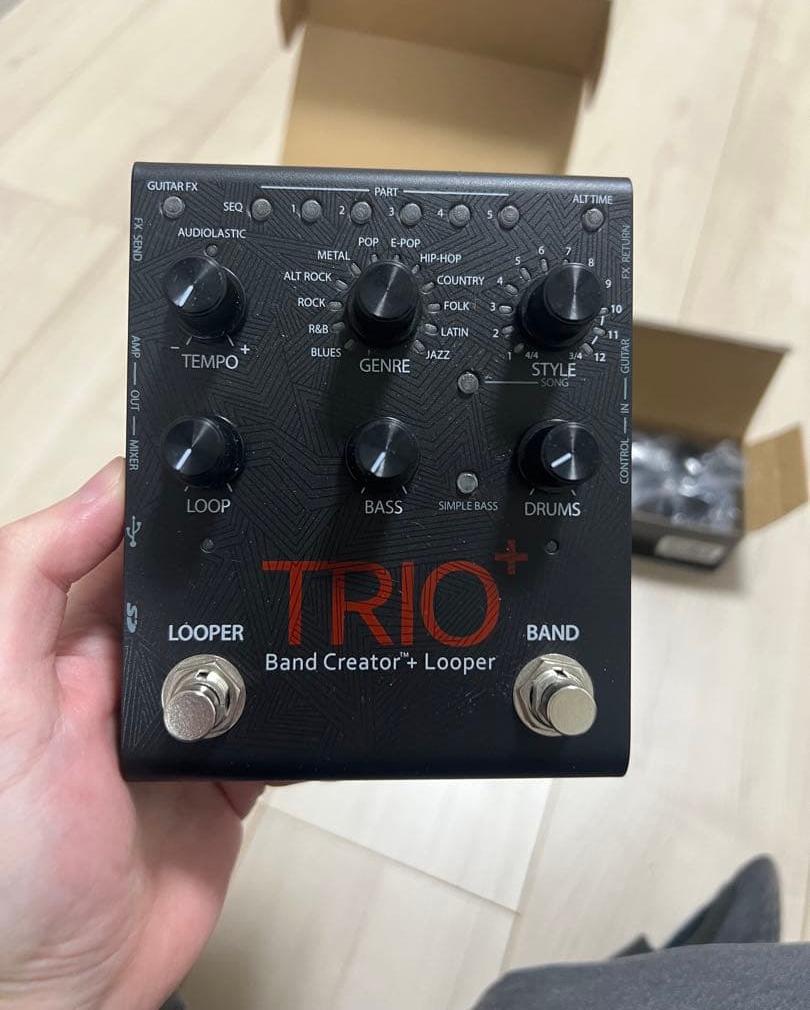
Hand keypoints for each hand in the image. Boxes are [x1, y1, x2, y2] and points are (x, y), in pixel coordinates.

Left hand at [0, 459, 262, 1008]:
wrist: (64, 988)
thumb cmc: (4, 858)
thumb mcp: (0, 697)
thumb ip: (33, 583)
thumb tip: (99, 490)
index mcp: (59, 646)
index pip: (117, 550)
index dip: (161, 508)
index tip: (214, 465)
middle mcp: (120, 679)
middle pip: (193, 594)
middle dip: (232, 565)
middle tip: (284, 526)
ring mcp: (177, 729)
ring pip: (242, 652)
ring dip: (272, 631)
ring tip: (312, 594)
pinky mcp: (224, 776)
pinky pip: (275, 723)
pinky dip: (300, 706)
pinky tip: (323, 680)